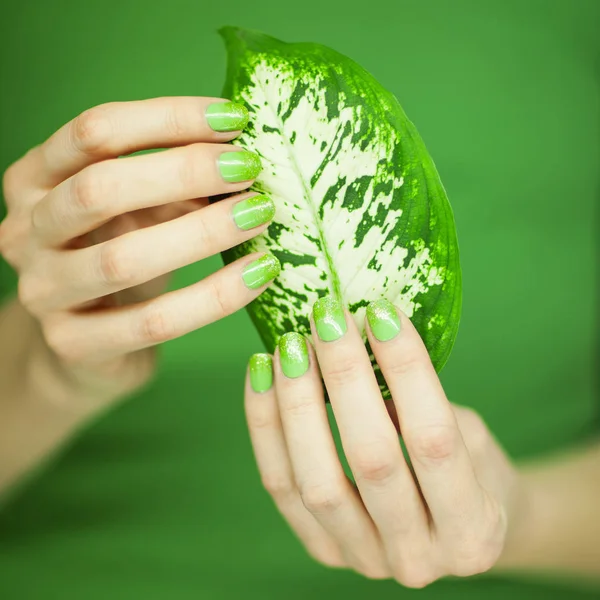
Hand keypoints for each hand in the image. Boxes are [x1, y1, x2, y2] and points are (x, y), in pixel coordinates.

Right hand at [0, 97, 277, 400]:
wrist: (88, 344)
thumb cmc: (120, 259)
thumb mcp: (139, 210)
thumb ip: (173, 183)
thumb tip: (241, 155)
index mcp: (35, 179)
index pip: (94, 131)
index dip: (167, 118)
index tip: (234, 119)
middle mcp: (26, 231)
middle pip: (100, 188)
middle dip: (184, 171)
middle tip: (250, 168)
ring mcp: (43, 291)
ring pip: (124, 259)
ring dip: (204, 233)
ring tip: (260, 215)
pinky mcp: (74, 343)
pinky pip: (155, 322)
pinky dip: (215, 296)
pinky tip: (258, 273)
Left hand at [244, 297, 520, 587]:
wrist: (454, 532)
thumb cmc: (472, 473)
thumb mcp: (472, 440)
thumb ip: (423, 407)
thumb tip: (363, 342)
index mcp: (472, 530)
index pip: (433, 438)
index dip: (406, 371)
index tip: (381, 312)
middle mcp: (417, 557)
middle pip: (371, 459)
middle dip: (345, 377)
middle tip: (328, 317)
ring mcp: (362, 559)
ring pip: (315, 480)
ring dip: (297, 403)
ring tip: (290, 345)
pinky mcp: (321, 548)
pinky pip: (281, 486)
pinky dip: (266, 427)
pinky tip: (262, 376)